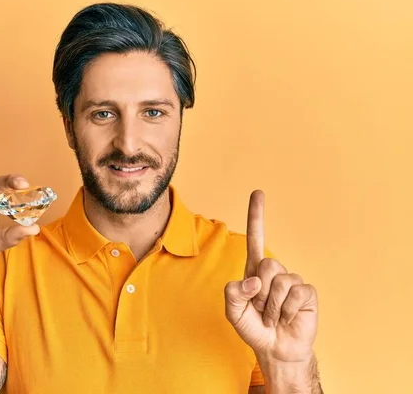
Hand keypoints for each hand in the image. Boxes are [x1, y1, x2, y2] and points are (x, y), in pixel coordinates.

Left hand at [224, 190, 317, 363]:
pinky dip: (287, 312)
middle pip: (267, 264)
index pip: (255, 238)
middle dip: (260, 293)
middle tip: (261, 309)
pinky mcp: (307, 293)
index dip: (257, 216)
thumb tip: (255, 280)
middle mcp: (274, 271)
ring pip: (280, 282)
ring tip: (273, 316)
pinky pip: (296, 294)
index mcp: (254, 270)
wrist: (275, 348)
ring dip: (272, 306)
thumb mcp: (233, 311)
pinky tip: (288, 318)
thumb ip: (233, 293)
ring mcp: (292, 280)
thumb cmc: (253, 326)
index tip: (258, 192)